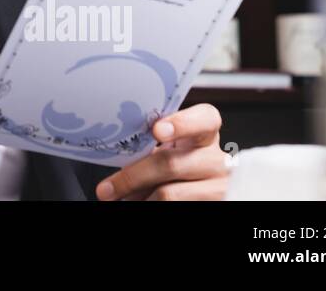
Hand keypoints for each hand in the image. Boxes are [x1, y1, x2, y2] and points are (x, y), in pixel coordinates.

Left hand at [95, 103, 229, 200]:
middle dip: (132, 177)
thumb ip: (151, 145)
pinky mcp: (218, 203)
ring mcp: (220, 185)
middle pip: (171, 163)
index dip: (181, 123)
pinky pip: (175, 206)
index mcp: (206, 132)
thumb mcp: (169, 149)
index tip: (156, 130)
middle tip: (106, 189)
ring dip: (139, 197)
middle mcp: (218, 158)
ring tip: (119, 198)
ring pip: (169, 193)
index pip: (204, 119)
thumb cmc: (177, 163)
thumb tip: (115, 153)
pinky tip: (141, 201)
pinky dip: (149, 203)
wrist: (198, 190)